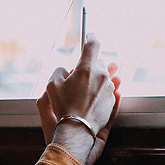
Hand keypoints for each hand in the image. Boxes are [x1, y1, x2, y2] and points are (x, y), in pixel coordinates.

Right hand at [36, 40, 119, 164]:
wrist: (77, 129)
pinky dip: (99, 92)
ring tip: (83, 92)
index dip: (91, 37)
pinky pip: (107, 90)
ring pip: (104, 77)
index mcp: (87, 68)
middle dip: (89, 66)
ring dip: (95, 80)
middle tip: (78, 76)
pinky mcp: (112, 100)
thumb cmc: (63, 107)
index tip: (90, 35)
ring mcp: (109, 88)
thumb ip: (59, 70)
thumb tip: (66, 70)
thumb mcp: (52, 85)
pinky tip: (89, 100)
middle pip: (98, 63)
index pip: (93, 44)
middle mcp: (102, 76)